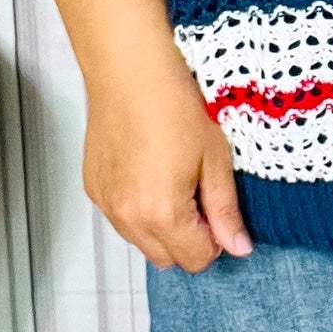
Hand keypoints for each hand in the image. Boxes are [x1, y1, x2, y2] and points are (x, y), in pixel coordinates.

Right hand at [82, 46, 253, 272]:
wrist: (132, 71)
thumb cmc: (176, 106)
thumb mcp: (215, 158)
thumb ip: (225, 210)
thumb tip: (238, 248)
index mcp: (162, 215)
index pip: (195, 260)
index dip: (215, 239)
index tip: (217, 209)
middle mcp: (128, 218)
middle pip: (166, 258)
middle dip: (188, 238)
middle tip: (199, 193)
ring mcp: (106, 204)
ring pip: (141, 241)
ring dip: (161, 227)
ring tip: (173, 178)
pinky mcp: (93, 188)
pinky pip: (121, 218)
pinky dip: (138, 208)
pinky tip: (149, 170)